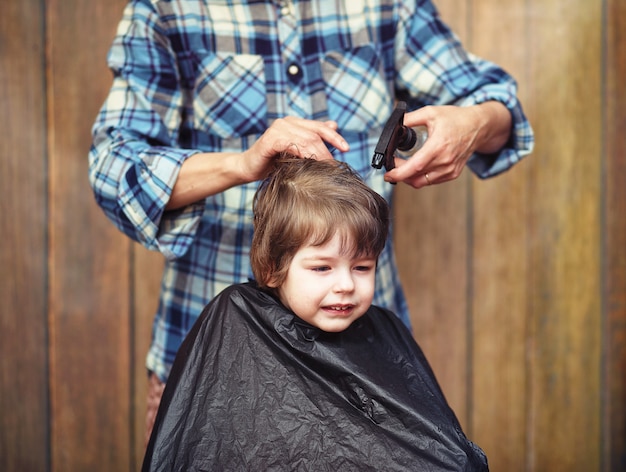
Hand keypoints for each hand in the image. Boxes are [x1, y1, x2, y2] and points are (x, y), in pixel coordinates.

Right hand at [240, 116, 349, 181]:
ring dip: (319, 154)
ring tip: (325, 167)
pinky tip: (309, 164)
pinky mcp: (270, 139)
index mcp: (295, 124)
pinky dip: (303, 154)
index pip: (320, 127)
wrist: (247, 168)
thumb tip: (334, 124)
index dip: (335, 137)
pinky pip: (292, 144)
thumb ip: (313, 140)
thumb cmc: (272, 162)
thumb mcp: (296, 153)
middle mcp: (287, 122)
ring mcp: (278, 129)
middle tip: (335, 165)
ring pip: (307, 139)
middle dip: (328, 149)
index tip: (346, 149)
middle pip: (316, 133)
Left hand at [383, 102, 510, 187]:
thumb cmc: (456, 119)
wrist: (478, 126)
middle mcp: (445, 161)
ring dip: (409, 177)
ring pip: (422, 182)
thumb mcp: (430, 112)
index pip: (415, 167)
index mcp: (438, 146)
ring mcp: (450, 170)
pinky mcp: (452, 174)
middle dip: (400, 174)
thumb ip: (410, 118)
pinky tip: (416, 168)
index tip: (387, 173)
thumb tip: (394, 124)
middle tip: (392, 165)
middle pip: (415, 177)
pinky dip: (420, 177)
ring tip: (403, 166)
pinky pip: (431, 181)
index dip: (399, 173)